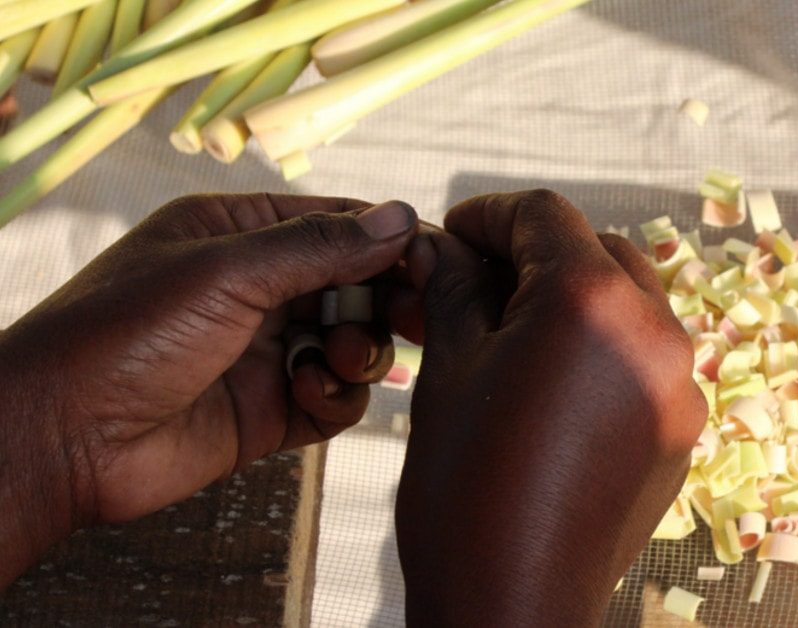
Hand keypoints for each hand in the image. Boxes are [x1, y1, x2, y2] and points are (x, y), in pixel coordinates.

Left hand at [0, 193, 416, 586]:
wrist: (62, 438)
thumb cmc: (124, 333)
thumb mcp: (227, 271)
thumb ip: (319, 246)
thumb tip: (400, 217)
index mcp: (240, 233)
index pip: (340, 225)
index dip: (393, 240)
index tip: (435, 261)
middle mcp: (258, 289)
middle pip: (357, 284)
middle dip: (389, 300)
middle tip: (419, 317)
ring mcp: (266, 351)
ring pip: (354, 343)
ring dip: (361, 350)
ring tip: (339, 357)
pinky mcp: (271, 410)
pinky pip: (335, 397)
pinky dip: (337, 395)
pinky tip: (308, 391)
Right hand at [395, 190, 706, 624]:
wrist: (513, 603)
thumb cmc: (468, 488)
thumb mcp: (449, 368)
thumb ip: (454, 287)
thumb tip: (443, 245)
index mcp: (593, 301)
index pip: (543, 215)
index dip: (488, 215)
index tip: (453, 236)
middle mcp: (655, 331)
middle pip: (595, 250)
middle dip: (533, 255)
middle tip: (476, 282)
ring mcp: (679, 384)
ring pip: (628, 301)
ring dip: (573, 298)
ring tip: (511, 332)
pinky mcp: (682, 427)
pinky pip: (646, 356)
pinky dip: (602, 347)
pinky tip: (551, 381)